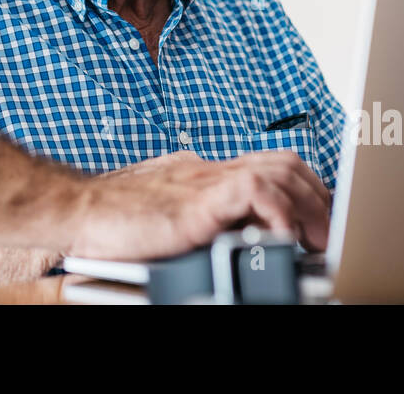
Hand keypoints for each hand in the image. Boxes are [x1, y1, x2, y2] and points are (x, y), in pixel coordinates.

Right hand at [65, 151, 331, 260]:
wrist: (76, 209)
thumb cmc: (111, 218)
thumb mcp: (168, 214)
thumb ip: (200, 217)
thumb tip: (233, 239)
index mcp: (204, 173)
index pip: (269, 165)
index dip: (302, 187)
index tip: (319, 214)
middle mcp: (210, 169)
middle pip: (284, 162)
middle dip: (317, 196)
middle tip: (328, 233)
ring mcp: (205, 180)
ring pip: (279, 172)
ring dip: (307, 207)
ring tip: (316, 240)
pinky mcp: (197, 199)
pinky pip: (254, 192)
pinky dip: (278, 214)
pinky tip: (283, 238)